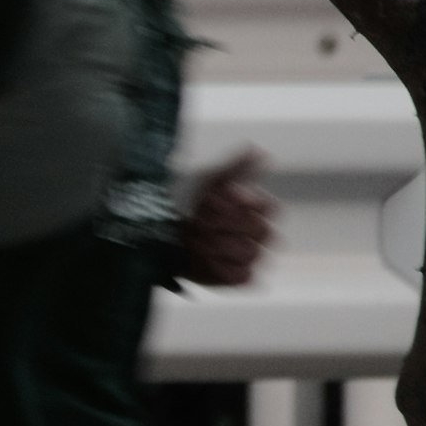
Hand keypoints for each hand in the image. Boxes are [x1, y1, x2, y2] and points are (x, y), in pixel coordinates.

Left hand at [176, 148, 274, 288]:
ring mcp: (250, 255)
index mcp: (257, 207)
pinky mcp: (236, 275)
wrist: (158, 230)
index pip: (268, 207)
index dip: (242, 204)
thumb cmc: (185, 201)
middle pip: (261, 231)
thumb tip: (256, 150)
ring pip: (251, 253)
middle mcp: (258, 232)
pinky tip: (199, 257)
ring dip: (218, 245)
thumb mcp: (205, 180)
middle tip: (198, 219)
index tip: (214, 198)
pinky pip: (241, 275)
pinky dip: (220, 267)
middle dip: (225, 225)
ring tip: (193, 237)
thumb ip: (233, 167)